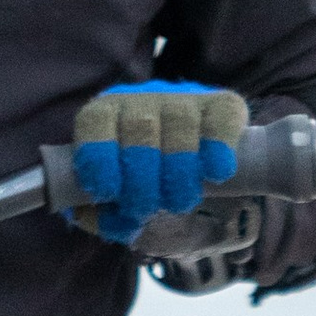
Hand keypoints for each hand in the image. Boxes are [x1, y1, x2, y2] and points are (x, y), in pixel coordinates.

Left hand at [70, 82, 245, 244]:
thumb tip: (93, 216)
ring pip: (180, 120)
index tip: (108, 192)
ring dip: (179, 169)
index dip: (98, 156)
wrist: (200, 180)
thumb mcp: (121, 205)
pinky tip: (216, 173)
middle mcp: (143, 100)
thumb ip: (102, 214)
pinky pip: (221, 116)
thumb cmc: (150, 191)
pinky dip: (218, 145)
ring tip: (180, 202)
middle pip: (139, 126)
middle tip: (147, 209)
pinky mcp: (222, 105)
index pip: (95, 120)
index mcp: (108, 116)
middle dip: (141, 177)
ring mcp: (184, 99)